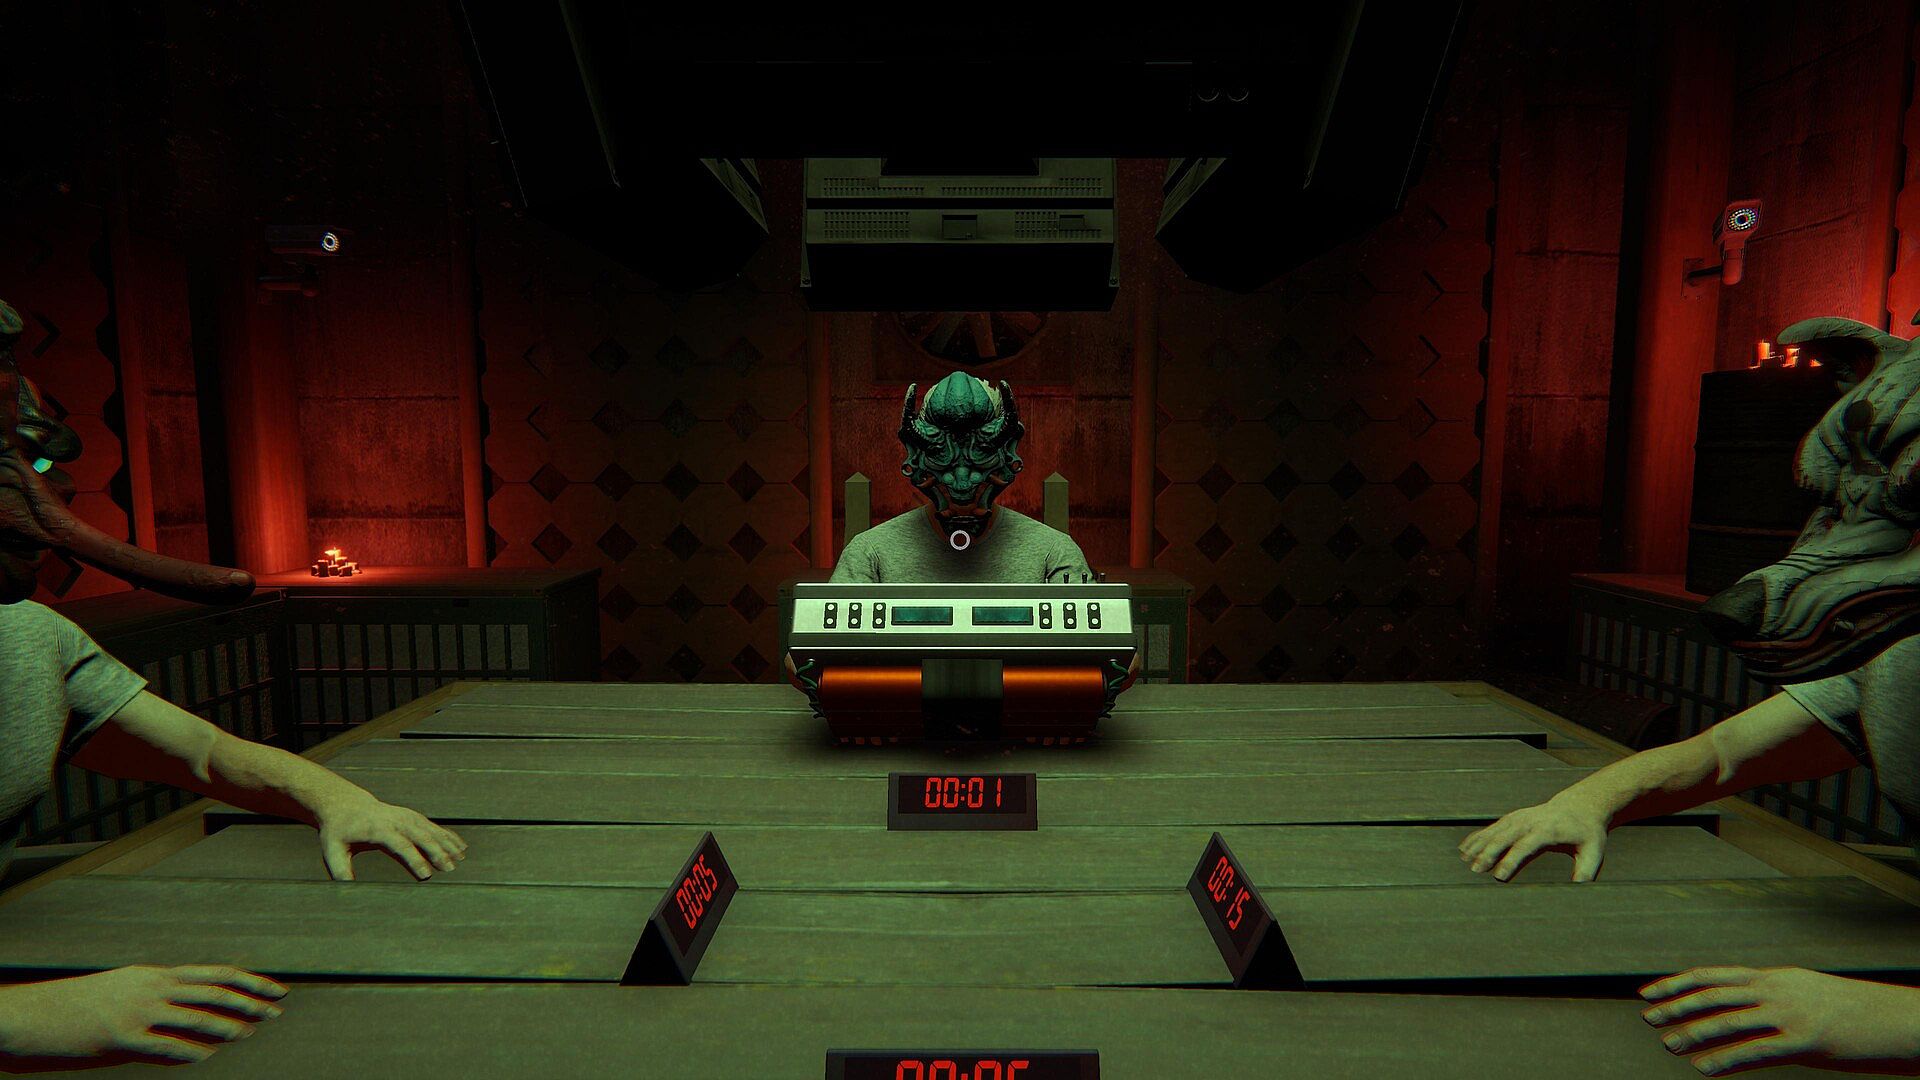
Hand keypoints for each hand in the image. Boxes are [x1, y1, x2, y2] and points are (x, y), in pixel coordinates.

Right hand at [0, 964, 285, 1068]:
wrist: (33, 1013)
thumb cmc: (80, 1006)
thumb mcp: (125, 992)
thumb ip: (160, 1002)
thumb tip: (191, 1019)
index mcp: (155, 973)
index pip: (214, 973)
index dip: (250, 981)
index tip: (276, 988)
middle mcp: (152, 987)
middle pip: (214, 991)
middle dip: (250, 1000)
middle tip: (277, 1010)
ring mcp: (137, 1010)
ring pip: (196, 1016)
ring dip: (227, 1026)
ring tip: (248, 1032)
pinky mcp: (121, 1036)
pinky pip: (165, 1045)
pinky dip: (190, 1052)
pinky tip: (207, 1056)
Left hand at [313, 793, 467, 880]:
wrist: (345, 805)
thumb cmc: (338, 832)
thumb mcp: (332, 851)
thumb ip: (340, 871)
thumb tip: (348, 891)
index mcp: (378, 829)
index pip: (400, 845)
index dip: (414, 859)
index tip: (426, 875)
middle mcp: (396, 820)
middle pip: (421, 836)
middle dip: (437, 852)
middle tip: (450, 870)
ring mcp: (406, 816)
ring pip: (432, 830)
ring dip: (447, 844)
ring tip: (461, 859)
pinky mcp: (413, 816)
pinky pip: (434, 827)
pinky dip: (448, 836)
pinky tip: (461, 847)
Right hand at [1457, 796, 1607, 880]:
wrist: (1580, 806)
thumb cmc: (1587, 833)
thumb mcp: (1594, 852)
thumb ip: (1586, 872)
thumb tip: (1577, 891)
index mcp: (1548, 830)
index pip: (1525, 846)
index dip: (1511, 861)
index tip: (1498, 877)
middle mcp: (1530, 821)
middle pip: (1504, 837)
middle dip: (1488, 853)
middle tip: (1475, 870)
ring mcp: (1519, 818)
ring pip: (1494, 831)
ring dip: (1478, 845)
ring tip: (1464, 860)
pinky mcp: (1513, 817)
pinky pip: (1492, 828)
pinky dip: (1477, 837)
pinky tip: (1464, 848)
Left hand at [1641, 965, 1919, 1074]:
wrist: (1896, 1018)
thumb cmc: (1848, 1011)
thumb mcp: (1802, 996)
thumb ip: (1767, 1002)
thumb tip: (1736, 1013)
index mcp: (1773, 977)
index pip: (1714, 975)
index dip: (1677, 983)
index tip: (1648, 992)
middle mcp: (1776, 990)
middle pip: (1714, 994)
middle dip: (1677, 1006)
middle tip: (1647, 1017)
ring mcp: (1790, 1014)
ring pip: (1730, 1021)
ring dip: (1695, 1033)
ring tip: (1669, 1044)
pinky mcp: (1805, 1041)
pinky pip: (1757, 1050)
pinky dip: (1726, 1059)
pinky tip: (1704, 1068)